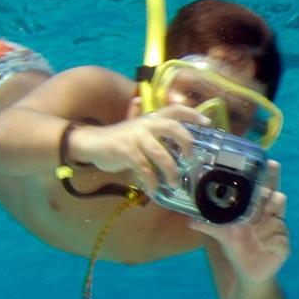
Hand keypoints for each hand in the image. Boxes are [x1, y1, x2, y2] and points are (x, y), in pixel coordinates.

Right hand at [71, 105, 207, 193]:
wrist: (91, 143)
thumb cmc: (118, 139)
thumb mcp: (134, 129)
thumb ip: (143, 121)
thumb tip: (145, 108)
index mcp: (151, 118)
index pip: (175, 110)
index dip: (192, 114)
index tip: (207, 123)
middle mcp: (145, 124)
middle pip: (172, 128)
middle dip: (186, 142)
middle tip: (191, 158)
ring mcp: (135, 136)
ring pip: (160, 154)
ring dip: (170, 171)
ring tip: (175, 183)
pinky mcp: (126, 151)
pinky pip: (144, 169)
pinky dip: (152, 182)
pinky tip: (154, 191)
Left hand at [193, 160, 289, 282]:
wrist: (248, 273)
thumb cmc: (238, 248)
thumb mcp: (222, 235)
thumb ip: (208, 226)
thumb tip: (189, 220)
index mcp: (257, 209)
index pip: (265, 187)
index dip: (269, 175)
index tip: (270, 162)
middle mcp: (270, 216)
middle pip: (278, 198)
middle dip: (274, 194)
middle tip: (269, 191)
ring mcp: (279, 230)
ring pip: (278, 220)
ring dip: (270, 222)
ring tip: (264, 222)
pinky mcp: (284, 245)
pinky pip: (280, 240)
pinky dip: (271, 242)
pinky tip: (264, 247)